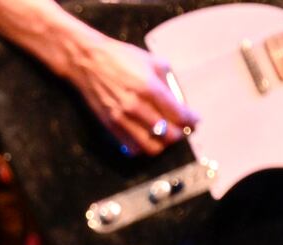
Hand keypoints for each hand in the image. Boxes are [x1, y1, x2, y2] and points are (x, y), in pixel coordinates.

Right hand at [62, 34, 197, 155]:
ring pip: (151, 146)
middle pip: (167, 135)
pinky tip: (146, 137)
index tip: (194, 121)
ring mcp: (121, 118)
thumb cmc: (120, 58)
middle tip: (181, 128)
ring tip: (164, 135)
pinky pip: (132, 148)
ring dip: (162, 144)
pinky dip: (143, 147)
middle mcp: (136, 106)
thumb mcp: (152, 61)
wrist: (88, 61)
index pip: (179, 115)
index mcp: (149, 87)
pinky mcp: (110, 125)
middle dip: (179, 134)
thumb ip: (169, 83)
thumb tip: (179, 102)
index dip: (191, 121)